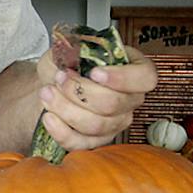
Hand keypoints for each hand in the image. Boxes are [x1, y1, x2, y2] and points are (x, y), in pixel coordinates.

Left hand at [36, 57, 157, 150]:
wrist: (52, 85)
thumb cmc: (66, 65)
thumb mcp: (68, 49)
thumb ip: (72, 52)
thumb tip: (71, 61)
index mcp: (133, 70)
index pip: (145, 78)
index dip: (122, 78)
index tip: (94, 72)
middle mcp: (130, 99)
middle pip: (114, 103)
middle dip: (80, 91)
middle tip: (59, 79)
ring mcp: (116, 123)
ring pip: (97, 125)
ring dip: (66, 109)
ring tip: (47, 93)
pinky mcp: (98, 140)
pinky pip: (82, 143)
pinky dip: (61, 131)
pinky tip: (49, 117)